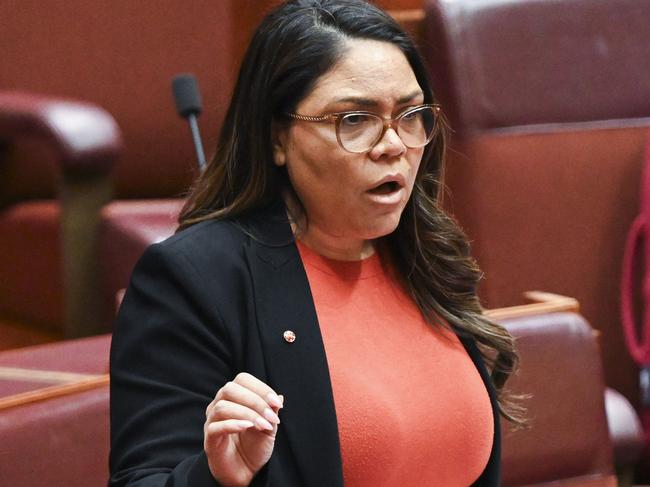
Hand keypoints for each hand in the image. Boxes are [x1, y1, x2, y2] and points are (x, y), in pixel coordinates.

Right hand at [204, 372, 283, 486]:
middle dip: (255, 400)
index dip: (261, 388)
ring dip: (247, 414)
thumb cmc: (255, 445)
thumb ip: (272, 412)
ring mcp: (212, 421)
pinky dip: (233, 424)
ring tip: (263, 425)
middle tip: (271, 416)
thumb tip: (279, 396)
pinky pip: (215, 426)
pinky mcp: (209, 439)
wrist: (245, 471)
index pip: (243, 380)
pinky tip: (248, 428)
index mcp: (234, 397)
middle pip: (230, 389)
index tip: (277, 403)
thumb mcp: (269, 427)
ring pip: (222, 407)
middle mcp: (219, 404)